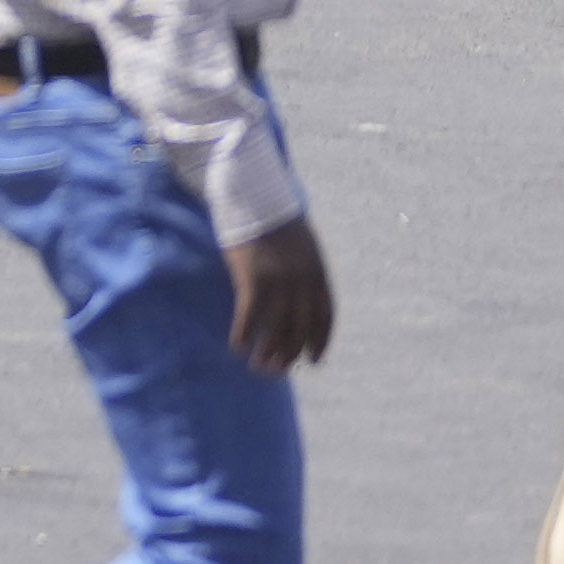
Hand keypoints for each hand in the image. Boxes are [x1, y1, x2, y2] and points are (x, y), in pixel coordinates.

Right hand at [223, 214, 339, 370]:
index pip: (325, 317)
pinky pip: (248, 317)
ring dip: (267, 353)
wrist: (254, 193)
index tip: (314, 361)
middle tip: (278, 369)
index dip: (321, 342)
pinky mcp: (252, 279)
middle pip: (300, 329)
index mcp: (318, 271)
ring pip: (275, 330)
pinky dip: (242, 335)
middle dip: (290, 354)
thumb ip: (306, 271)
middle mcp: (302, 281)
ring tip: (258, 366)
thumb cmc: (275, 219)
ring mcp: (277, 281)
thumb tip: (300, 299)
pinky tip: (237, 346)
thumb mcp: (303, 245)